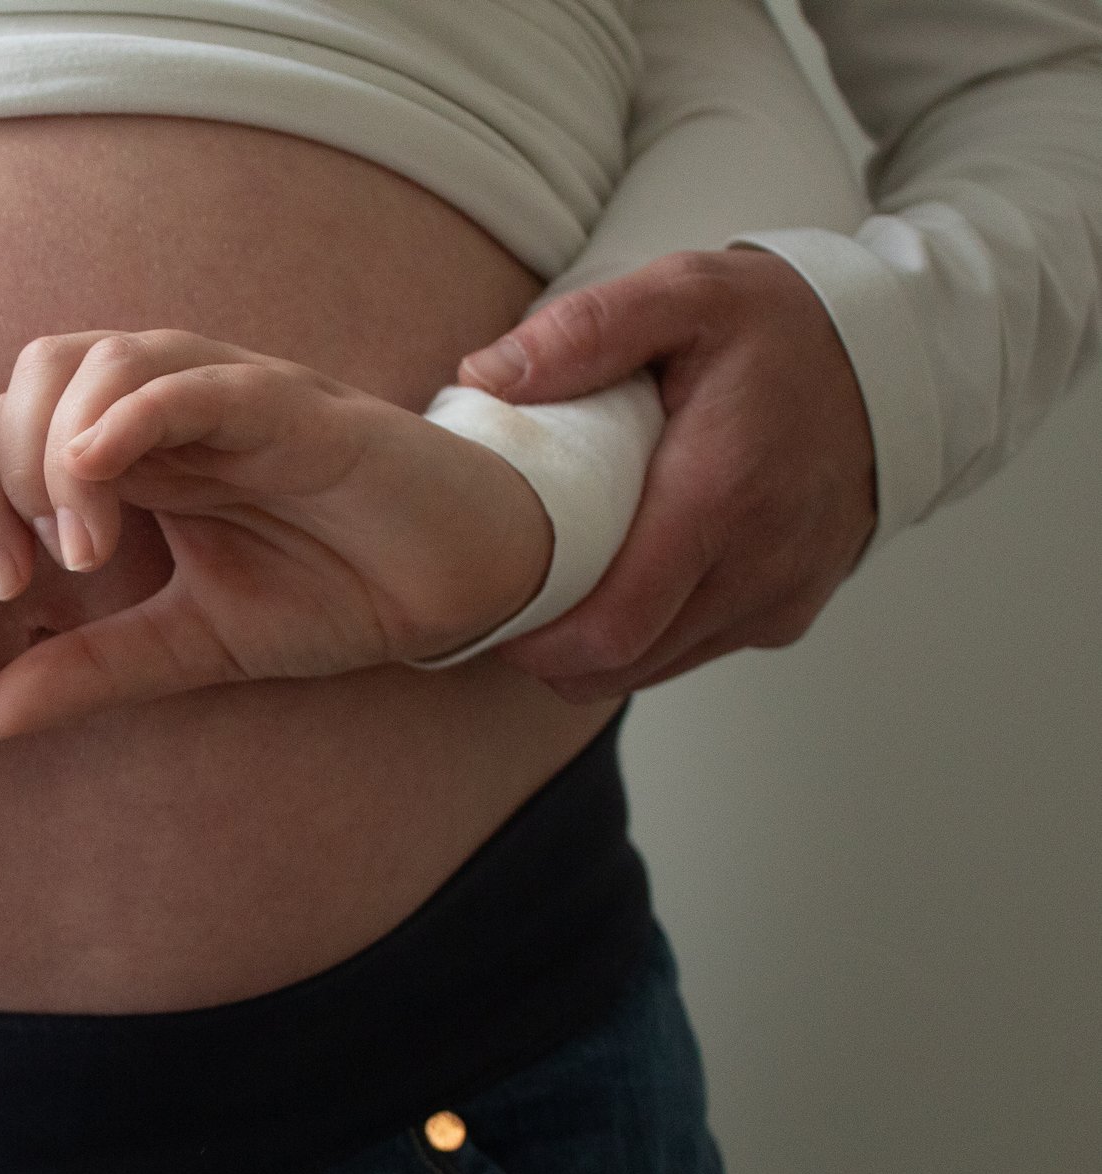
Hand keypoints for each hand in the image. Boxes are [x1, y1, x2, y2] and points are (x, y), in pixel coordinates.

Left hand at [0, 329, 552, 739]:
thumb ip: (91, 669)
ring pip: (102, 363)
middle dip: (4, 473)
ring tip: (85, 548)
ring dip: (62, 451)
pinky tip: (99, 465)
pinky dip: (135, 412)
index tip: (2, 588)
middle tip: (29, 573)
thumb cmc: (331, 588)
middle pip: (37, 378)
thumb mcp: (192, 643)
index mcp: (137, 450)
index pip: (12, 430)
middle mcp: (168, 403)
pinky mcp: (291, 403)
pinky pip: (196, 382)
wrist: (457, 577)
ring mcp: (227, 394)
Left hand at [456, 248, 876, 700]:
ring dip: (594, 647)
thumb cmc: (780, 327)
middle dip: (549, 651)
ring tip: (559, 584)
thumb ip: (585, 331)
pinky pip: (694, 650)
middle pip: (621, 663)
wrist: (897, 357)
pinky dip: (647, 634)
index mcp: (719, 494)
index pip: (611, 626)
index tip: (489, 608)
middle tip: (507, 599)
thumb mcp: (684, 294)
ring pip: (652, 668)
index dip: (536, 641)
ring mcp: (780, 595)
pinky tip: (625, 577)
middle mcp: (759, 563)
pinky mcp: (789, 611)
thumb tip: (487, 376)